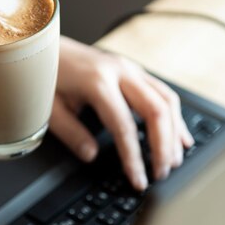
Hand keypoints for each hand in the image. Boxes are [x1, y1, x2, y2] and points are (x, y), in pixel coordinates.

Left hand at [50, 37, 193, 190]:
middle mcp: (119, 71)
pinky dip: (175, 116)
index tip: (138, 180)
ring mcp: (129, 68)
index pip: (124, 127)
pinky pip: (163, 93)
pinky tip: (180, 136)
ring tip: (174, 161)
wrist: (44, 44)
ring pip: (166, 100)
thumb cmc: (44, 74)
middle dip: (163, 147)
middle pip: (156, 111)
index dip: (134, 158)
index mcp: (97, 82)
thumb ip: (71, 133)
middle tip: (161, 174)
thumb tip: (91, 155)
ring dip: (174, 133)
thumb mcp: (49, 108)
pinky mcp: (133, 70)